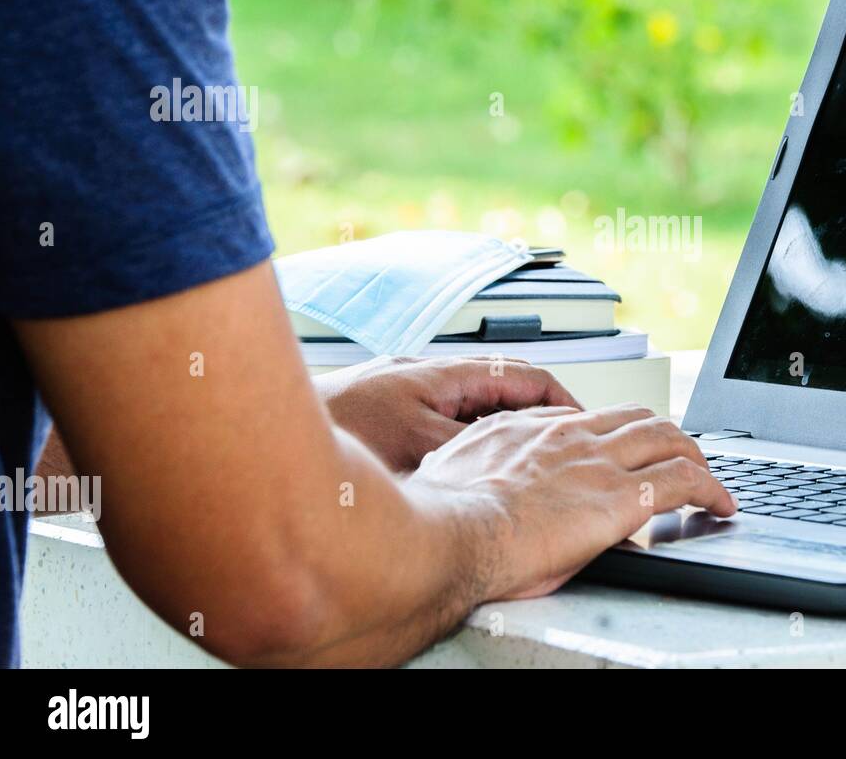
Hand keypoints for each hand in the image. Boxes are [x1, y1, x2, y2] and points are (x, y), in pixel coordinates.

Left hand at [314, 356, 580, 471]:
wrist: (262, 430)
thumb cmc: (332, 427)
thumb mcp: (417, 444)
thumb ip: (469, 446)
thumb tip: (511, 458)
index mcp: (444, 374)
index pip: (525, 375)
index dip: (562, 400)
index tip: (584, 423)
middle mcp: (426, 377)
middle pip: (503, 390)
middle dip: (538, 418)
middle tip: (565, 447)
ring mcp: (405, 393)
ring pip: (472, 409)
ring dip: (500, 431)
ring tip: (523, 464)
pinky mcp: (384, 412)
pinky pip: (443, 423)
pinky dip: (465, 442)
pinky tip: (463, 471)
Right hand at [412, 403, 737, 599]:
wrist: (447, 536)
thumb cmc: (440, 518)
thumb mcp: (453, 476)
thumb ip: (479, 472)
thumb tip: (480, 487)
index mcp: (527, 430)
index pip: (584, 417)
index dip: (610, 433)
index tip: (617, 449)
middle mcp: (569, 436)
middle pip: (635, 417)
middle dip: (662, 434)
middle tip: (677, 453)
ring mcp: (598, 463)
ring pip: (667, 437)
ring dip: (694, 455)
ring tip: (708, 477)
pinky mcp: (621, 497)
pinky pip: (684, 480)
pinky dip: (710, 489)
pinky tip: (720, 504)